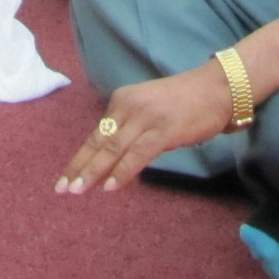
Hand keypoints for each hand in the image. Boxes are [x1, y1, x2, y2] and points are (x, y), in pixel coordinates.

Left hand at [55, 60, 233, 195]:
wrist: (217, 89)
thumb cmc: (185, 103)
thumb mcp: (148, 110)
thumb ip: (130, 129)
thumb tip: (112, 160)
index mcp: (122, 100)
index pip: (95, 134)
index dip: (79, 158)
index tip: (64, 177)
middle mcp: (129, 106)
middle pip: (99, 142)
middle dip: (79, 167)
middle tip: (61, 189)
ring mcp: (146, 118)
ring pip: (113, 149)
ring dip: (94, 172)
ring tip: (78, 190)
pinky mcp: (163, 130)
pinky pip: (137, 154)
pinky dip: (122, 171)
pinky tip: (111, 186)